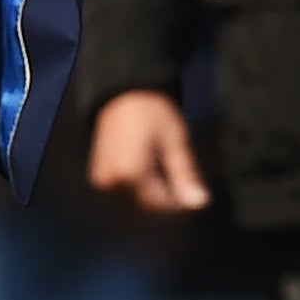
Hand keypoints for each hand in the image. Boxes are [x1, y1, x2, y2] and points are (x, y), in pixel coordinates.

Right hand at [88, 90, 211, 212]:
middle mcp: (112, 184)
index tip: (194, 183)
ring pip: (138, 201)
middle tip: (174, 163)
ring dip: (153, 190)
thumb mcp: (175, 141)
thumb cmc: (153, 113)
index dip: (183, 198)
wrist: (122, 93)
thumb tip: (201, 204)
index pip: (164, 206)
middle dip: (168, 193)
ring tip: (159, 160)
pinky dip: (139, 185)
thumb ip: (186, 176)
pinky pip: (125, 193)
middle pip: (150, 206)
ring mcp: (103, 183)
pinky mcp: (98, 179)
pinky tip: (146, 162)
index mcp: (130, 175)